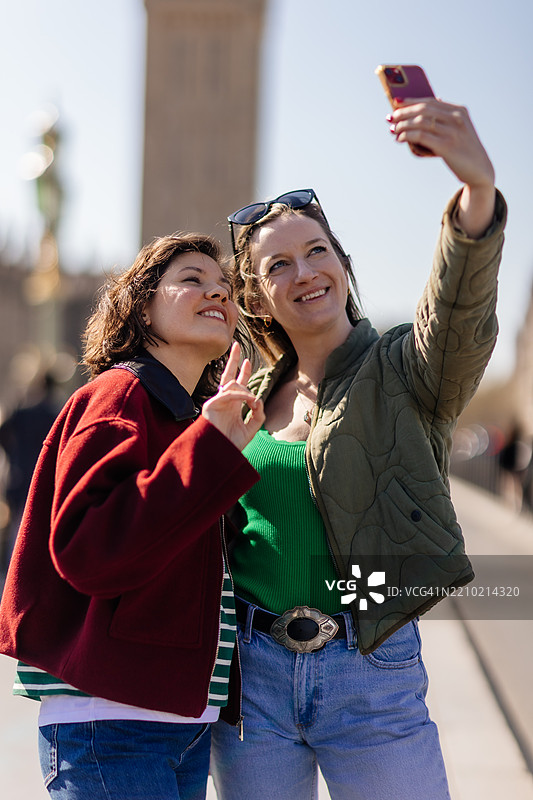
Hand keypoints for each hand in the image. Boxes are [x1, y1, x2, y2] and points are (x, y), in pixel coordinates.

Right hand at [202, 342, 264, 450]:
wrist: (219, 456)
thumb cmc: (231, 445)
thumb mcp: (251, 429)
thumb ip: (258, 415)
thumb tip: (258, 399)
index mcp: (233, 405)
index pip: (238, 384)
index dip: (243, 372)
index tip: (247, 360)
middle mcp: (224, 401)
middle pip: (228, 375)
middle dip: (233, 359)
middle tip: (236, 344)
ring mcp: (216, 402)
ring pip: (231, 384)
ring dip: (245, 389)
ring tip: (252, 401)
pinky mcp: (211, 405)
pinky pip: (228, 393)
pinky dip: (241, 395)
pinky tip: (249, 400)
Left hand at [391, 98, 495, 236]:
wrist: (479, 170)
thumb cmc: (464, 151)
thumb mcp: (458, 130)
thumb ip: (445, 119)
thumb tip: (426, 108)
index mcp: (459, 111)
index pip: (430, 101)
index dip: (411, 101)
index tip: (396, 102)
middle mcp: (456, 118)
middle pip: (423, 109)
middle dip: (403, 113)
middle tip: (390, 118)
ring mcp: (452, 132)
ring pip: (420, 122)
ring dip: (403, 125)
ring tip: (393, 130)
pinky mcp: (447, 146)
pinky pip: (421, 136)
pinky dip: (407, 135)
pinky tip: (400, 138)